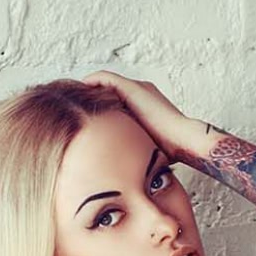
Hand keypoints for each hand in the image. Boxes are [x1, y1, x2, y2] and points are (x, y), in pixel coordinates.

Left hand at [80, 71, 200, 162]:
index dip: (101, 113)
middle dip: (92, 102)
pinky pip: (103, 79)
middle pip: (108, 94)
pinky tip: (79, 93)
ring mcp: (136, 89)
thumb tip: (120, 175)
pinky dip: (91, 83)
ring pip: (105, 86)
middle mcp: (140, 94)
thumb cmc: (169, 151)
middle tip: (74, 111)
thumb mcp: (143, 152)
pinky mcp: (132, 88)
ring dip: (89, 92)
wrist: (184, 140)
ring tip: (72, 101)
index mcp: (143, 108)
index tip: (86, 123)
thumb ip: (130, 152)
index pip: (116, 106)